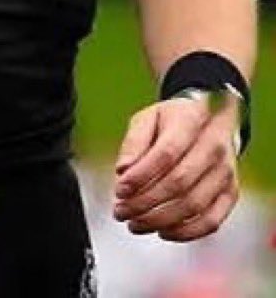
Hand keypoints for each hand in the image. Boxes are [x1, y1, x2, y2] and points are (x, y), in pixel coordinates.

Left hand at [112, 94, 240, 241]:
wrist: (210, 121)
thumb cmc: (171, 122)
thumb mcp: (148, 118)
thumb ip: (134, 142)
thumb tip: (122, 171)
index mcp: (191, 120)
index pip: (166, 153)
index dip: (141, 176)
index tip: (119, 190)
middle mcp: (214, 146)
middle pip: (179, 182)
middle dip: (145, 202)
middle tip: (120, 212)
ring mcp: (226, 171)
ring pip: (194, 205)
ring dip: (160, 220)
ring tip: (134, 224)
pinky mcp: (231, 193)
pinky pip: (212, 221)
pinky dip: (186, 232)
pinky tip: (162, 231)